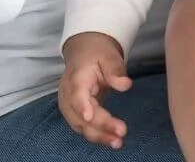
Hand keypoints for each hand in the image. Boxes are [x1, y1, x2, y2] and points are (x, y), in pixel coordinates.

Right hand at [58, 32, 132, 148]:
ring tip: (118, 142)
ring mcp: (70, 106)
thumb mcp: (108, 55)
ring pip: (81, 125)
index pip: (77, 94)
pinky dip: (98, 135)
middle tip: (121, 131)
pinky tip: (112, 140)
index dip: (81, 106)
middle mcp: (69, 95)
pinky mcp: (76, 113)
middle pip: (80, 115)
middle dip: (99, 126)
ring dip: (99, 136)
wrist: (84, 53)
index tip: (89, 116)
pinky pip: (84, 127)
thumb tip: (125, 84)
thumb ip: (116, 69)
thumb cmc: (96, 54)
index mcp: (76, 78)